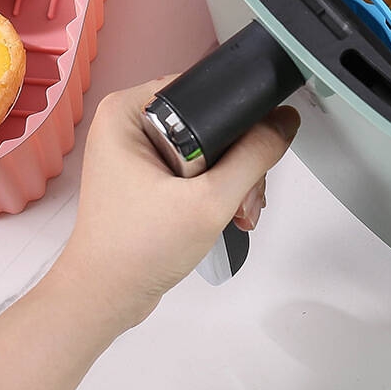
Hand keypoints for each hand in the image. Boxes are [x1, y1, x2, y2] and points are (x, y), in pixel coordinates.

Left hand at [50, 77, 298, 333]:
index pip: (200, 89)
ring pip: (205, 145)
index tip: (260, 148)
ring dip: (232, 178)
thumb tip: (285, 121)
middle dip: (238, 159)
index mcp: (127, 110)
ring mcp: (134, 150)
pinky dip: (213, 188)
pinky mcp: (143, 175)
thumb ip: (254, 157)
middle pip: (208, 120)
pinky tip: (229, 215)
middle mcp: (127, 122)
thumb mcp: (210, 200)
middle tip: (249, 198)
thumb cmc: (141, 248)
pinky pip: (192, 165)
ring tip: (241, 214)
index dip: (238, 114)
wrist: (105, 300)